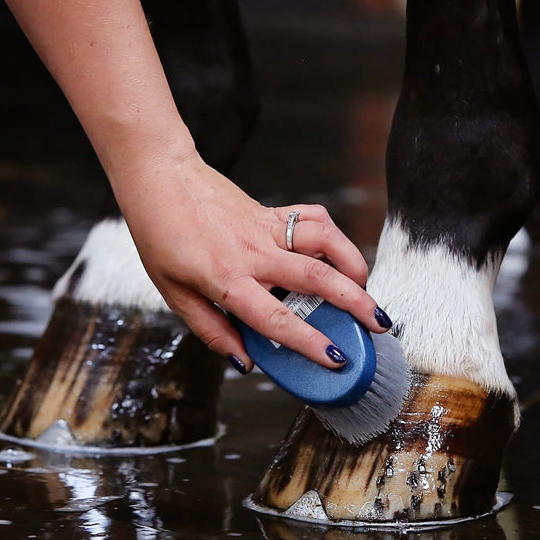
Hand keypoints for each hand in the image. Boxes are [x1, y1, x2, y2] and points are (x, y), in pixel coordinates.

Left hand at [115, 151, 390, 370]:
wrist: (160, 177)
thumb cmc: (161, 237)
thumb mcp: (174, 294)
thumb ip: (212, 330)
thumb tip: (246, 361)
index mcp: (227, 280)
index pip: (277, 318)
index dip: (309, 342)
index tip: (336, 359)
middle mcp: (254, 254)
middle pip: (318, 279)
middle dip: (356, 303)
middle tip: (379, 325)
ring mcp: (267, 228)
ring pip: (326, 242)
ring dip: (354, 265)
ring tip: (365, 289)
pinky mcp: (272, 211)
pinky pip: (314, 220)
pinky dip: (333, 236)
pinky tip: (338, 254)